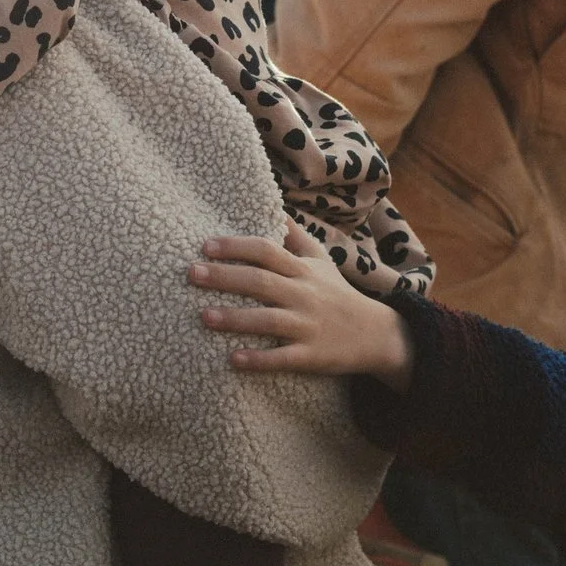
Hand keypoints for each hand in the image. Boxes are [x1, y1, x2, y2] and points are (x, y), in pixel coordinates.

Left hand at [191, 219, 413, 391]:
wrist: (375, 334)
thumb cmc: (337, 293)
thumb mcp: (321, 260)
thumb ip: (295, 236)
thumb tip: (275, 205)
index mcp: (302, 270)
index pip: (266, 251)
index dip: (236, 247)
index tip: (205, 245)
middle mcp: (303, 294)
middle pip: (261, 281)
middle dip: (225, 276)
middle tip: (191, 273)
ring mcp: (307, 326)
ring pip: (268, 320)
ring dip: (235, 318)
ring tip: (203, 316)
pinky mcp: (311, 355)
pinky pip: (282, 358)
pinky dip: (258, 360)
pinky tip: (233, 360)